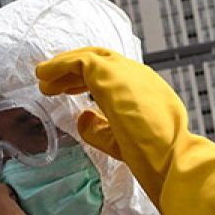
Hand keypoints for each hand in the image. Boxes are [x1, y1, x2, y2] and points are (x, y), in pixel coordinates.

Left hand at [36, 46, 189, 199]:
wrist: (171, 156)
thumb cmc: (155, 156)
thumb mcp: (121, 141)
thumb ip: (100, 128)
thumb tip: (81, 117)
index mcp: (147, 91)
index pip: (116, 76)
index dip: (89, 81)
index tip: (72, 91)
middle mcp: (139, 76)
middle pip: (101, 61)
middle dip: (74, 71)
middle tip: (53, 85)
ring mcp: (126, 72)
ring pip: (90, 57)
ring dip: (63, 67)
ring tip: (43, 78)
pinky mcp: (110, 74)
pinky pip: (79, 60)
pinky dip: (59, 64)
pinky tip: (44, 73)